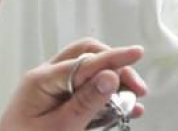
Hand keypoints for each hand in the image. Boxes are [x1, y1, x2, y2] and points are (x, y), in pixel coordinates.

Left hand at [0, 38, 147, 130]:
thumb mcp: (60, 128)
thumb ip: (86, 102)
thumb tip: (110, 75)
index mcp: (41, 81)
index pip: (86, 60)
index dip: (115, 57)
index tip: (136, 54)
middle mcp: (46, 79)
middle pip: (88, 57)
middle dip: (116, 68)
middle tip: (136, 88)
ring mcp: (52, 90)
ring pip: (90, 73)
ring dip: (114, 85)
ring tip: (130, 103)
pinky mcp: (58, 103)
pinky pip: (87, 91)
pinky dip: (107, 98)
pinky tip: (122, 109)